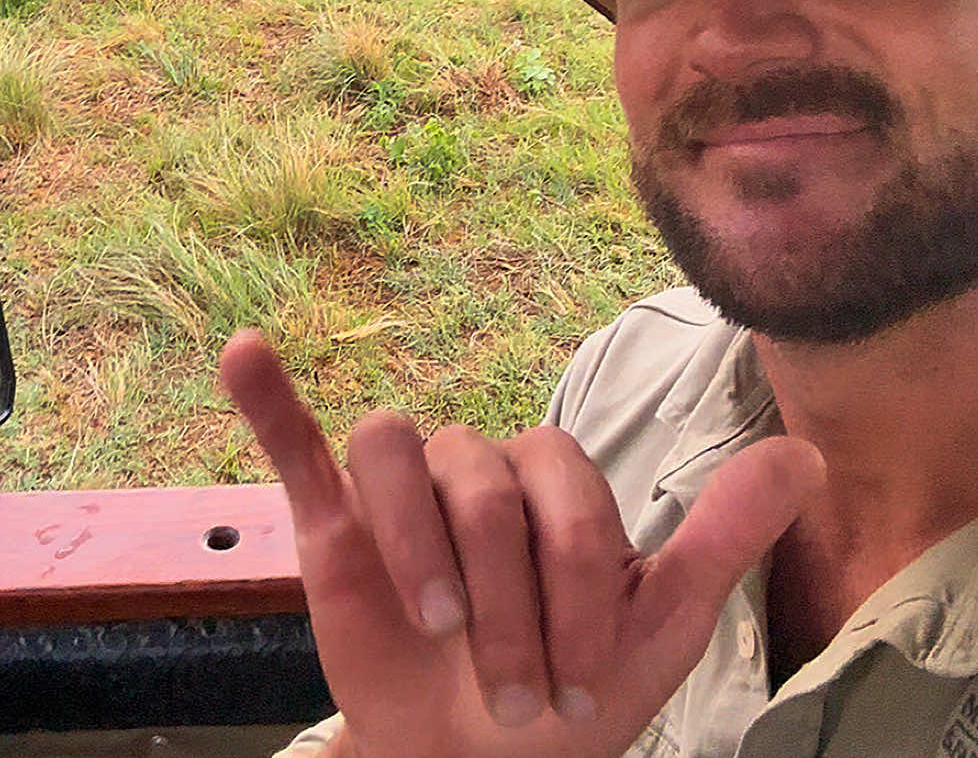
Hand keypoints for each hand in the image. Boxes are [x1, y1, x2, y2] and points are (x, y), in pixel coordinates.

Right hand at [220, 332, 822, 757]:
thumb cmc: (570, 700)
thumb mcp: (658, 633)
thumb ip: (721, 539)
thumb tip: (808, 452)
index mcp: (552, 481)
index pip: (560, 482)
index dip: (577, 579)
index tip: (583, 684)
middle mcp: (475, 468)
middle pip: (479, 478)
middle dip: (505, 598)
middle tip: (514, 692)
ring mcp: (401, 493)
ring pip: (397, 448)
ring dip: (416, 539)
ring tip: (434, 626)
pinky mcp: (332, 526)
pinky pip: (298, 445)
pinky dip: (269, 401)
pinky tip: (246, 353)